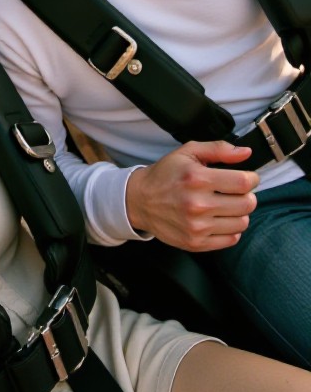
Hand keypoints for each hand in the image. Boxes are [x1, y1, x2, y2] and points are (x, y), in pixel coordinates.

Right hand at [126, 141, 259, 251]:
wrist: (140, 200)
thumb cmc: (166, 174)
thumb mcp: (188, 152)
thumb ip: (219, 149)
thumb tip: (246, 152)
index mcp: (197, 178)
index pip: (243, 182)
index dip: (251, 178)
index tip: (247, 178)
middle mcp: (198, 204)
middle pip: (247, 204)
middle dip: (247, 195)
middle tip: (236, 191)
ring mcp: (197, 226)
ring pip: (242, 222)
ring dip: (239, 212)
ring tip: (226, 205)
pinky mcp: (196, 243)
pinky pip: (231, 239)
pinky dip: (230, 228)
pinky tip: (219, 218)